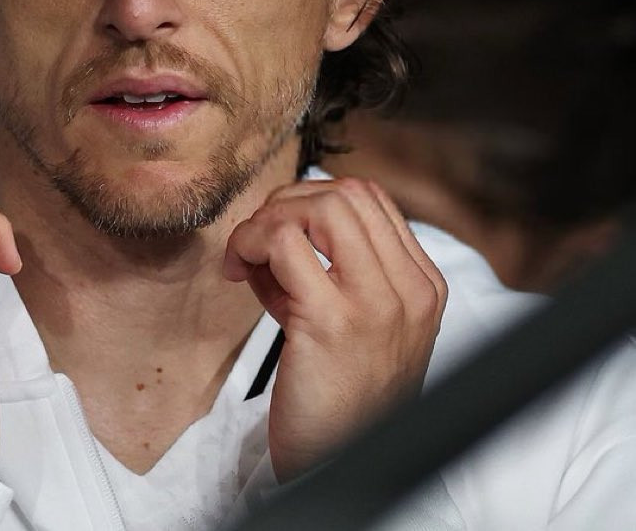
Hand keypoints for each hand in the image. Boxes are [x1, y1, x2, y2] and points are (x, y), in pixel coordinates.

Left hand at [223, 177, 446, 481]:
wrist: (336, 466)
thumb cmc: (335, 396)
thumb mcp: (354, 322)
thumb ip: (333, 268)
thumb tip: (282, 215)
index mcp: (422, 286)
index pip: (370, 199)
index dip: (313, 198)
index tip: (280, 229)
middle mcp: (410, 292)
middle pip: (346, 194)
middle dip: (287, 203)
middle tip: (257, 240)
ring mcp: (377, 306)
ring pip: (320, 206)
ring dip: (268, 220)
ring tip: (248, 256)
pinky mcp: (333, 322)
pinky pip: (285, 243)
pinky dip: (251, 243)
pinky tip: (239, 271)